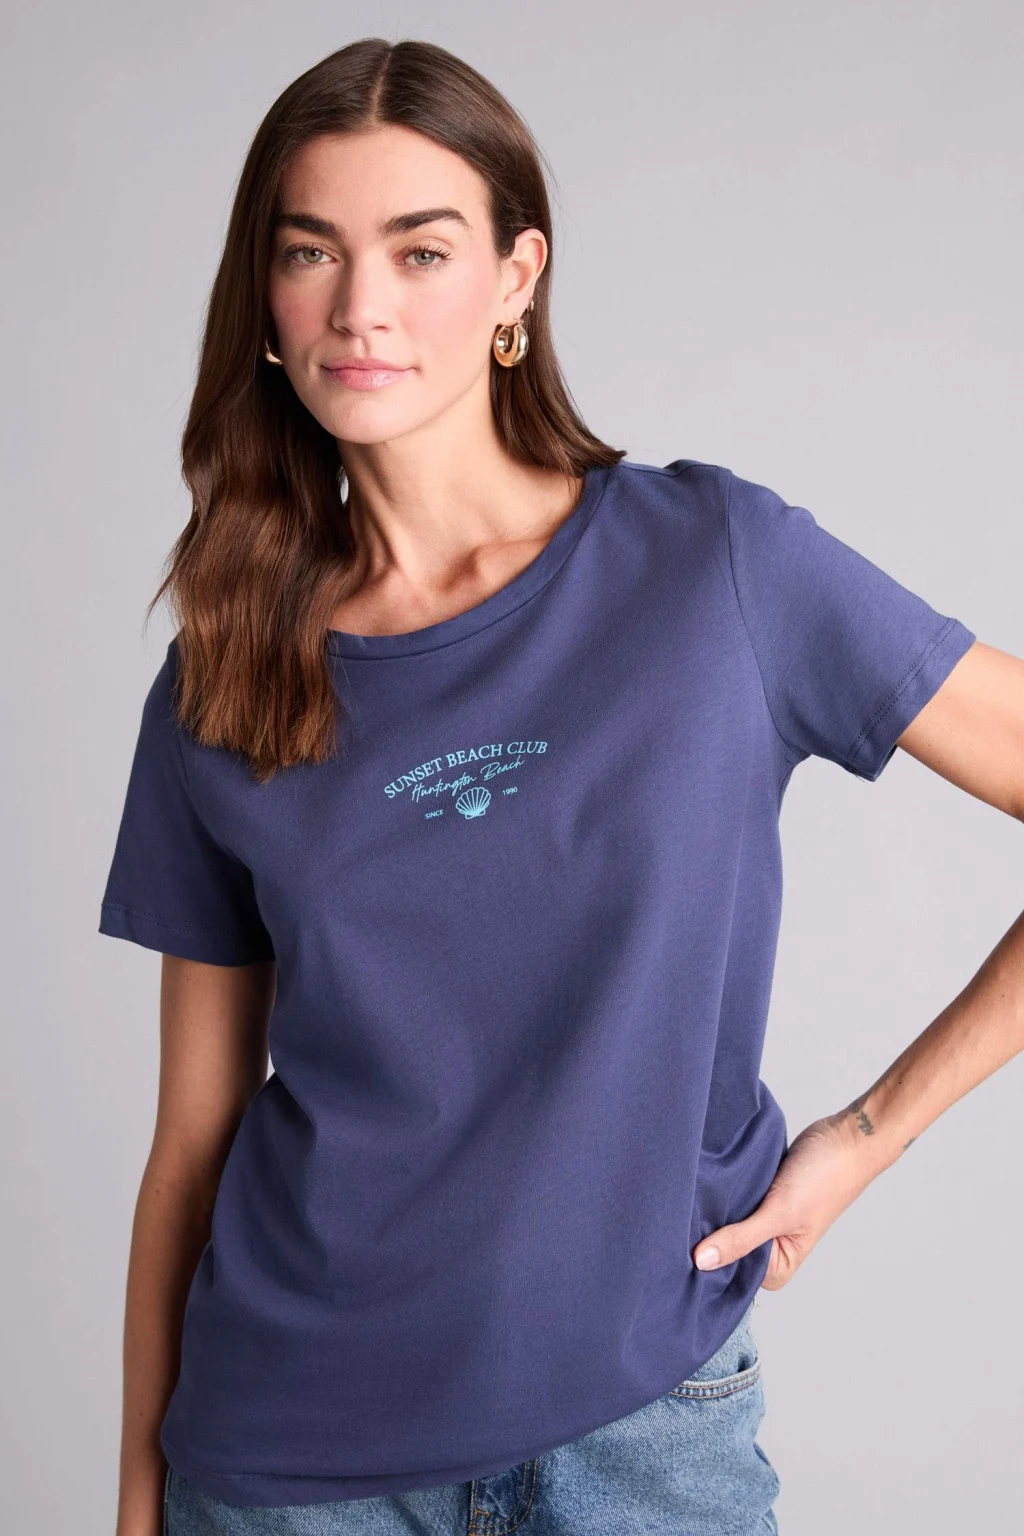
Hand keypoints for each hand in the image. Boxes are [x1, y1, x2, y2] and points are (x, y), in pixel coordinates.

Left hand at [692, 1112, 882, 1290]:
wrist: (846, 1136)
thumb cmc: (825, 1179)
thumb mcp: (780, 1213)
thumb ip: (742, 1239)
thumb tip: (701, 1262)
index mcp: (779, 1264)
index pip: (731, 1273)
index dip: (708, 1260)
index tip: (681, 1245)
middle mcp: (771, 1246)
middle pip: (726, 1247)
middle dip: (709, 1233)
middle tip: (680, 1217)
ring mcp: (764, 1218)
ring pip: (727, 1221)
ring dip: (713, 1211)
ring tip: (692, 1199)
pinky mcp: (760, 1193)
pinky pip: (733, 1199)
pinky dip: (722, 1193)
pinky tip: (706, 1185)